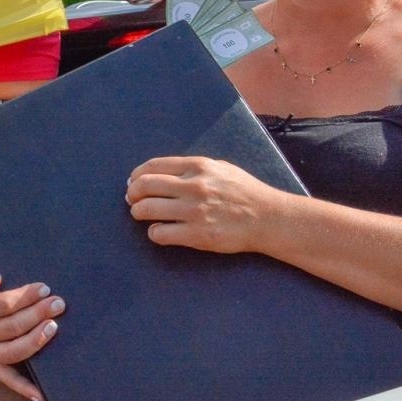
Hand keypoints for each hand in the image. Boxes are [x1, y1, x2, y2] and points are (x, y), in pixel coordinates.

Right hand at [0, 261, 64, 400]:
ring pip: (14, 352)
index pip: (2, 305)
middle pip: (12, 327)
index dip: (25, 296)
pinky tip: (41, 396)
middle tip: (58, 303)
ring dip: (37, 340)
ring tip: (54, 326)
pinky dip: (24, 389)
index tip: (44, 288)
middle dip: (37, 314)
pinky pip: (9, 379)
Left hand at [125, 156, 281, 253]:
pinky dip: (154, 233)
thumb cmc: (244, 192)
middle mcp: (194, 186)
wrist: (269, 218)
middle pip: (145, 185)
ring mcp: (194, 211)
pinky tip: (159, 232)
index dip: (136, 175)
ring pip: (147, 209)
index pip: (153, 166)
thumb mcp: (220, 168)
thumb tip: (160, 174)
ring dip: (138, 212)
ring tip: (141, 215)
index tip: (132, 182)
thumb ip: (192, 168)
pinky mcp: (197, 234)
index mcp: (198, 166)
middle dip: (132, 194)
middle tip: (132, 200)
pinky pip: (160, 233)